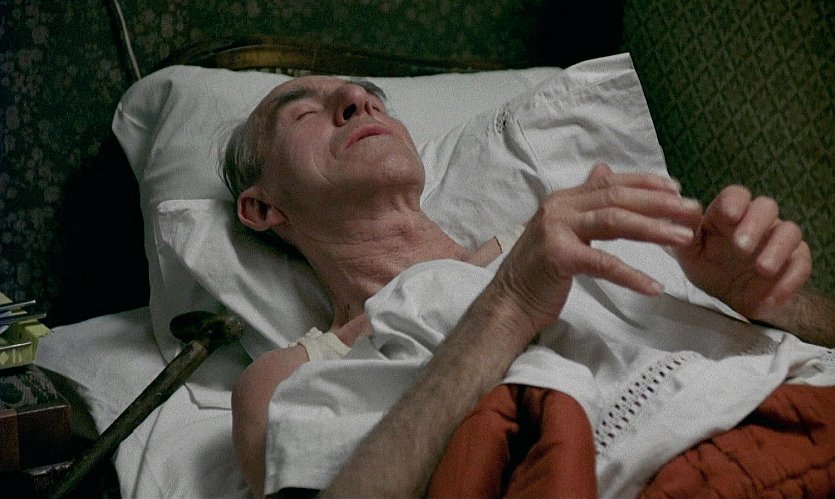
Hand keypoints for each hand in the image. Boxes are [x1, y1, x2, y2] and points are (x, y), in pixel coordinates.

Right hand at [493, 163, 702, 333]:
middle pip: (617, 198)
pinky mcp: (558, 257)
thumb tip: (603, 169)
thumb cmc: (540, 272)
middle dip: (660, 203)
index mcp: (563, 199)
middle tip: (694, 211)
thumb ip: (583, 200)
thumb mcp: (562, 229)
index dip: (646, 183)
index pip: (611, 183)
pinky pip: (603, 263)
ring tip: (684, 238)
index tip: (678, 189)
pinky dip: (631, 274)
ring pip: (614, 222)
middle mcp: (558, 207)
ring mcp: (555, 230)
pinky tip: (653, 286)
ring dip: (654, 230)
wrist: (508, 303)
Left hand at [672, 185, 811, 322]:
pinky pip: (801, 264)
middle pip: (766, 207)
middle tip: (741, 246)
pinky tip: (771, 297)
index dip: (735, 201)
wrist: (730, 298)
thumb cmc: (708, 267)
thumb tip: (681, 213)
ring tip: (762, 270)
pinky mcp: (795, 262)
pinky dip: (789, 280)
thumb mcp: (689, 255)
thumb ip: (685, 235)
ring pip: (790, 231)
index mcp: (728, 215)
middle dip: (755, 224)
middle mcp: (757, 221)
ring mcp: (778, 240)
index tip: (729, 215)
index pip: (735, 195)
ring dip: (778, 249)